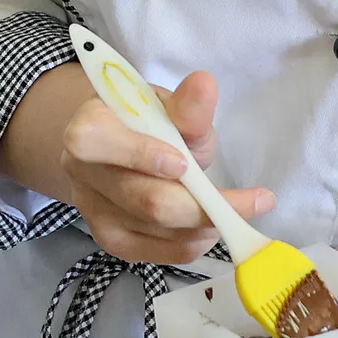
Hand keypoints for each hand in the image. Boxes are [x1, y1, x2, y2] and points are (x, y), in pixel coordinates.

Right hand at [60, 71, 274, 264]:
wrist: (122, 151)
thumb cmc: (148, 125)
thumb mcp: (169, 108)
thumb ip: (186, 106)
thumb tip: (205, 85)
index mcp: (88, 128)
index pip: (99, 143)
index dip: (142, 156)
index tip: (186, 164)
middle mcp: (81, 173)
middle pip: (144, 199)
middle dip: (203, 205)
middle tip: (256, 201)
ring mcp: (92, 211)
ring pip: (154, 229)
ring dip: (204, 224)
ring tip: (235, 211)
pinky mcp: (109, 239)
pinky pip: (153, 252)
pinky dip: (190, 244)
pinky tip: (209, 230)